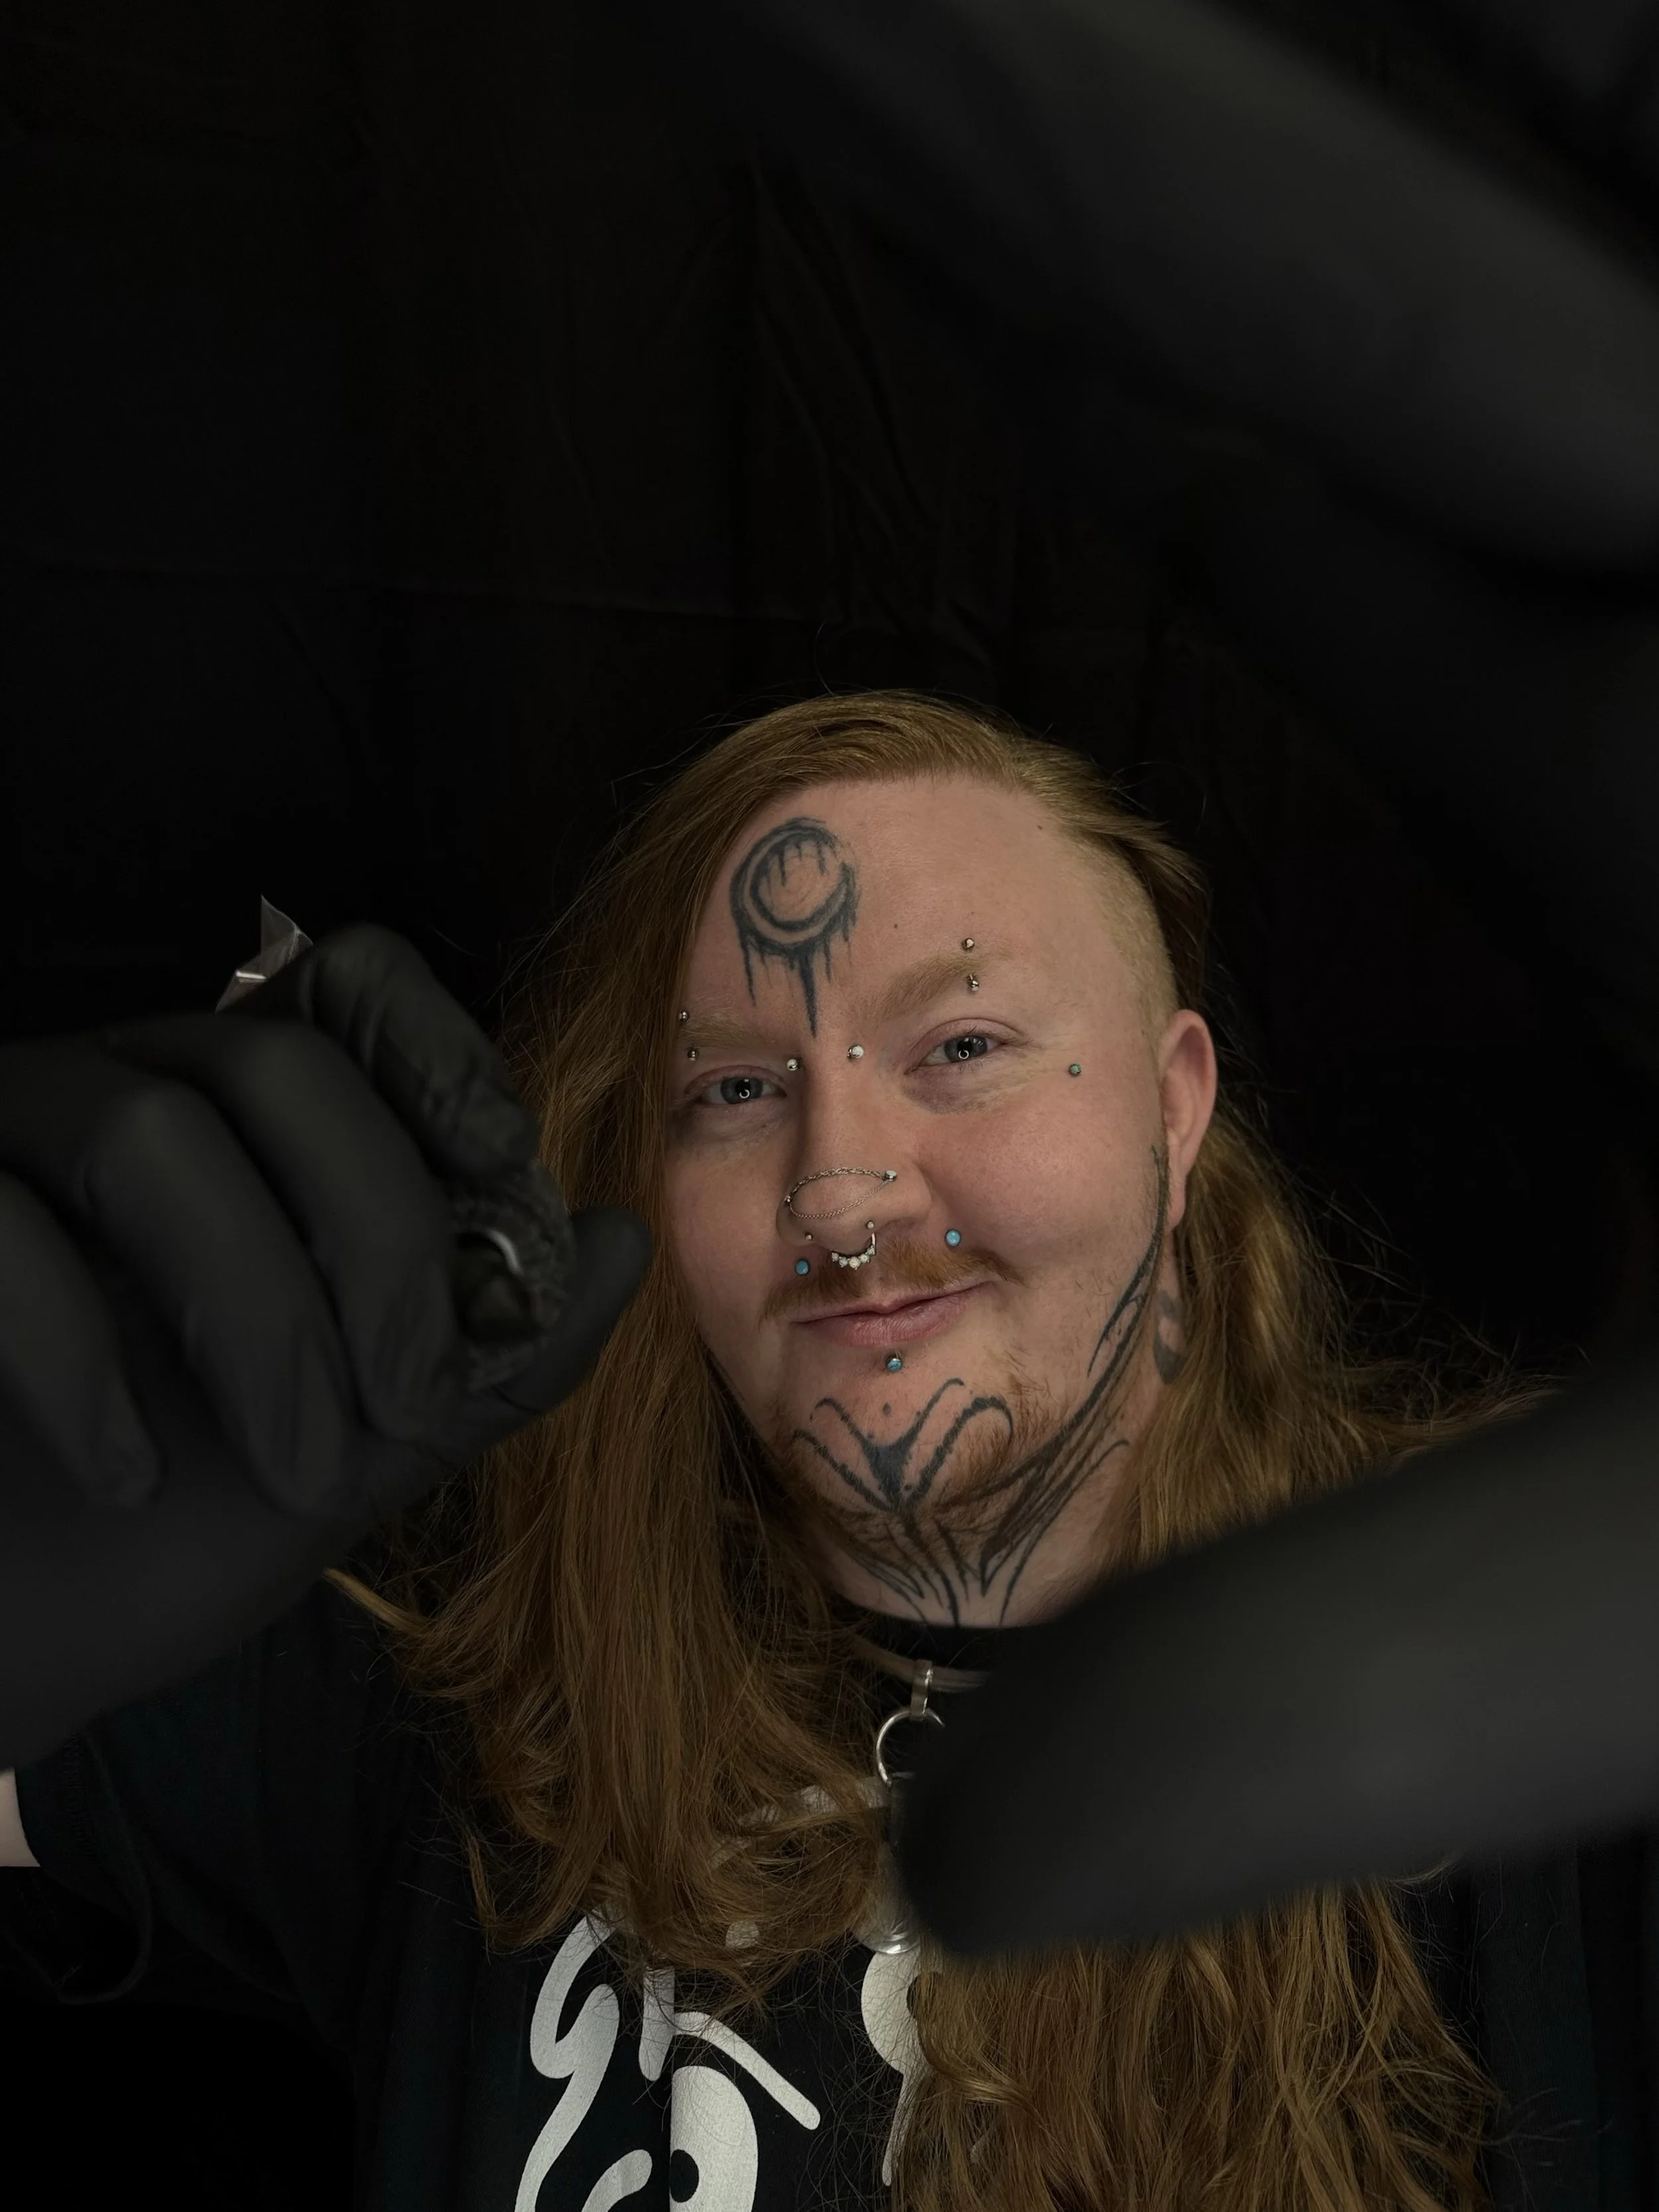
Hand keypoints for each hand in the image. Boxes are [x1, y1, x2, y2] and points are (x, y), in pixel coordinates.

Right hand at [0, 926, 649, 1768]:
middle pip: (273, 1061)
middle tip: (411, 1398)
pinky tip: (129, 1477)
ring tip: (296, 1468)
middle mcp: (120, 1085)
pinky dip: (82, 1365)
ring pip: (147, 1133)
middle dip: (376, 1237)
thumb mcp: (371, 1440)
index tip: (506, 1171)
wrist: (18, 1625)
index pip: (353, 982)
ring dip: (258, 1318)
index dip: (440, 1055)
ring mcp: (2, 1141)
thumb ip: (494, 1350)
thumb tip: (625, 1242)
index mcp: (243, 1116)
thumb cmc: (185, 1521)